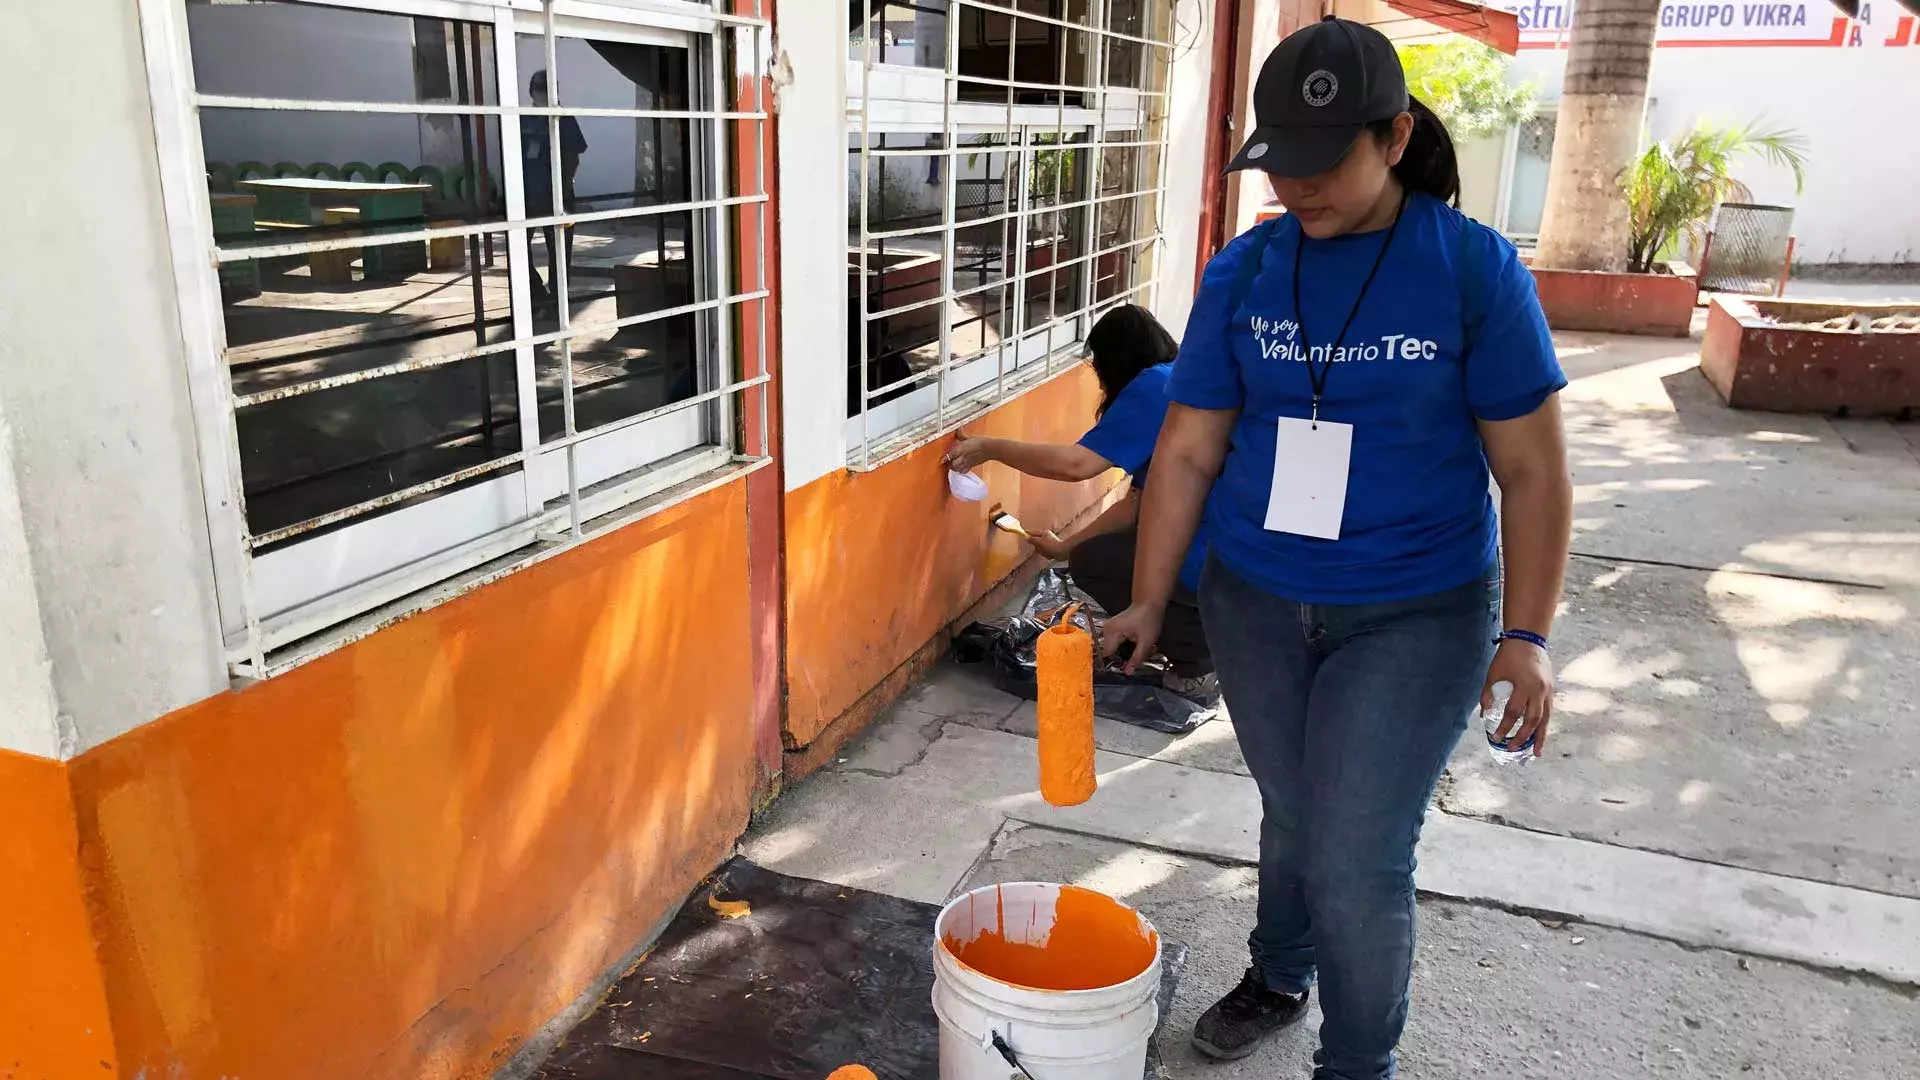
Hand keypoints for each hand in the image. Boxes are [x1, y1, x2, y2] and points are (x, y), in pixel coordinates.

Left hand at [943, 431, 995, 471]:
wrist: (991, 448)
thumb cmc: (981, 442)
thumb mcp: (970, 437)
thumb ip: (961, 435)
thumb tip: (958, 430)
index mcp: (960, 449)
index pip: (949, 456)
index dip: (945, 458)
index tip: (942, 459)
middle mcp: (962, 457)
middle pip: (952, 465)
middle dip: (949, 464)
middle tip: (949, 461)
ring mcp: (967, 462)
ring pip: (957, 469)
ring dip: (954, 468)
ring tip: (954, 465)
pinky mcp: (972, 465)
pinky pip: (964, 471)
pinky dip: (961, 471)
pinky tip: (961, 468)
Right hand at [1026, 532, 1069, 560]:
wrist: (1063, 552)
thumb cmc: (1052, 546)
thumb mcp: (1039, 542)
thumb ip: (1032, 540)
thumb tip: (1026, 538)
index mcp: (1043, 533)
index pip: (1032, 532)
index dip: (1027, 534)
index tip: (1022, 535)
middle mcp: (1047, 536)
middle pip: (1036, 541)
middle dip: (1037, 547)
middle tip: (1041, 549)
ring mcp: (1050, 542)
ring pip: (1040, 548)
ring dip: (1042, 551)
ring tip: (1046, 552)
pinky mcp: (1052, 549)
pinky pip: (1045, 552)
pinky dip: (1046, 554)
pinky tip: (1050, 555)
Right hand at [1099, 603, 1164, 674]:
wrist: (1149, 602)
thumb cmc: (1148, 618)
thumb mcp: (1146, 641)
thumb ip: (1136, 658)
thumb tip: (1127, 673)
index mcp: (1111, 633)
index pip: (1108, 656)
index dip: (1118, 663)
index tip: (1130, 667)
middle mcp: (1106, 631)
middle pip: (1113, 653)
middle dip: (1128, 657)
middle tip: (1144, 653)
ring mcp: (1109, 629)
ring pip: (1117, 649)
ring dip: (1130, 651)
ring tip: (1145, 647)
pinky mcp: (1114, 629)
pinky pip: (1119, 643)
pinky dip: (1129, 646)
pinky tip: (1140, 642)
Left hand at [1481, 637, 1554, 756]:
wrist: (1528, 639)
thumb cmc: (1508, 656)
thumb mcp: (1494, 674)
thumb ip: (1488, 694)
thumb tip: (1484, 714)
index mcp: (1524, 686)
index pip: (1513, 713)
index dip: (1504, 727)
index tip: (1495, 737)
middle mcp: (1539, 691)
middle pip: (1532, 721)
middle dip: (1523, 737)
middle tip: (1513, 748)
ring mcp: (1548, 691)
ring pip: (1545, 719)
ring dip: (1540, 737)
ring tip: (1536, 753)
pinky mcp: (1551, 690)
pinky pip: (1549, 712)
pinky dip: (1544, 724)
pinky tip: (1540, 735)